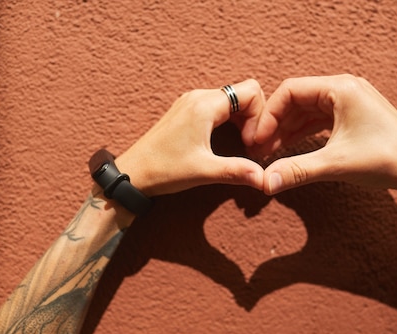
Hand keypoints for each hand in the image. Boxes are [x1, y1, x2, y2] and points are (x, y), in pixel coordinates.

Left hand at [113, 79, 265, 196]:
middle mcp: (198, 97)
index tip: (253, 143)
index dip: (260, 117)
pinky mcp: (186, 112)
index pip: (250, 92)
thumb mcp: (204, 171)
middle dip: (254, 119)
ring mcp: (191, 102)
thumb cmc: (163, 169)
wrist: (132, 173)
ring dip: (243, 121)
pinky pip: (218, 107)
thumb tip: (264, 178)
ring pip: (231, 100)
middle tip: (252, 147)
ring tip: (242, 146)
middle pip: (243, 94)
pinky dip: (229, 121)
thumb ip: (237, 171)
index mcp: (204, 105)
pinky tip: (227, 142)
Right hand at [254, 75, 396, 194]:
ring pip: (307, 111)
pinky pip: (320, 120)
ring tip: (270, 152)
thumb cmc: (387, 159)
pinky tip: (290, 149)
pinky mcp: (354, 116)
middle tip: (259, 149)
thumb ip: (297, 170)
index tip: (257, 139)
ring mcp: (350, 101)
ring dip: (288, 130)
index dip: (269, 115)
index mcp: (340, 88)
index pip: (290, 91)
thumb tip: (265, 183)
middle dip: (276, 124)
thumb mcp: (336, 164)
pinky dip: (303, 134)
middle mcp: (345, 89)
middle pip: (297, 100)